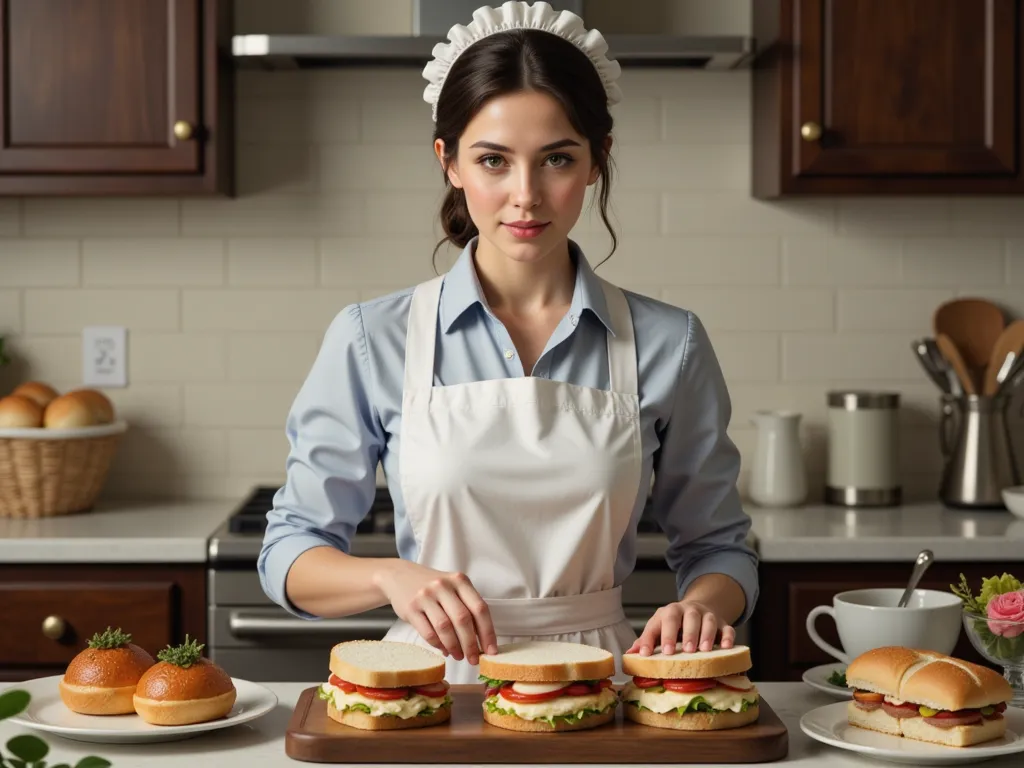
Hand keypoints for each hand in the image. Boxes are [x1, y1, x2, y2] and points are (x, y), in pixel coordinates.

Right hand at [375, 560, 497, 664]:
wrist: (399, 576)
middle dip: (470, 644)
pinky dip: (438, 645)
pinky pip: (428, 632)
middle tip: (474, 659)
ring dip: (454, 647)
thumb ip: (467, 608)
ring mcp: (426, 595)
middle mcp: (443, 585)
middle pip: (463, 619)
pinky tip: (443, 649)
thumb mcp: (452, 589)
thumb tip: (480, 641)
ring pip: (445, 627)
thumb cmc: (433, 588)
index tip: (491, 650)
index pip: (480, 608)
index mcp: (460, 580)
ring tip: (458, 656)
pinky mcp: (411, 607)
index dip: (488, 632)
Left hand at [625, 600, 735, 655]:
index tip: (647, 653)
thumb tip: (630, 654)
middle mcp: (689, 610)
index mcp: (670, 612)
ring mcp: (707, 615)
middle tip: (685, 650)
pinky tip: (726, 647)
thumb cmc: (674, 625)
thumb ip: (646, 640)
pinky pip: (728, 627)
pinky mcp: (723, 623)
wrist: (698, 608)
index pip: (662, 621)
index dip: (654, 636)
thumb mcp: (658, 627)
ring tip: (703, 650)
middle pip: (688, 617)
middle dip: (687, 633)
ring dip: (706, 635)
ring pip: (708, 621)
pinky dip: (728, 637)